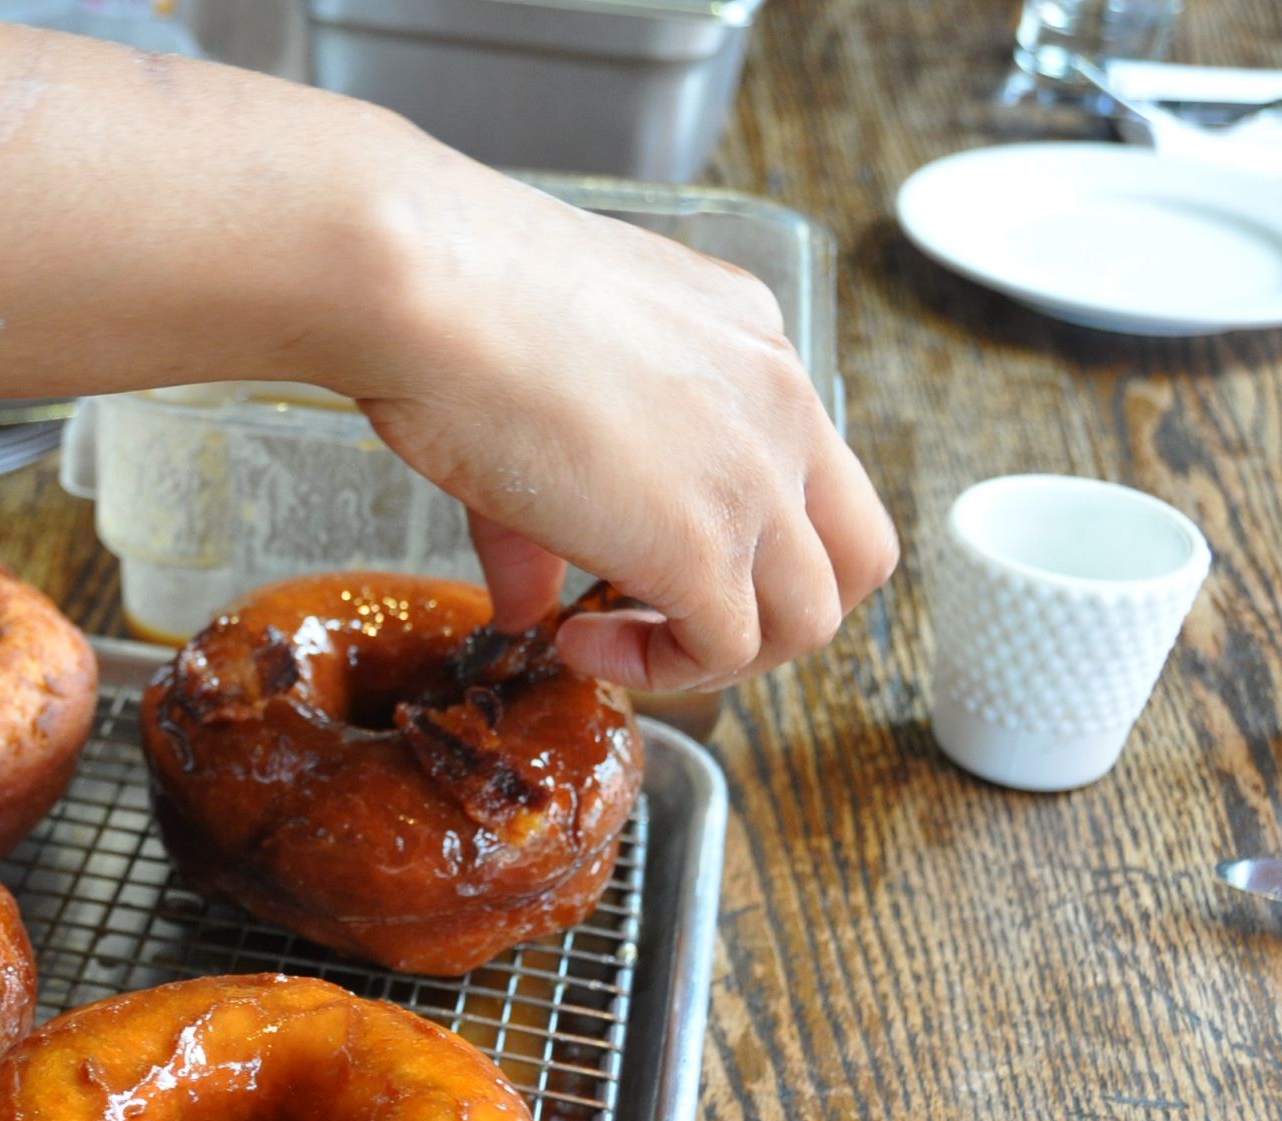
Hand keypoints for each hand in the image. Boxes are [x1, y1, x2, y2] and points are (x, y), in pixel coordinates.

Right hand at [350, 162, 895, 690]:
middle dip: (778, 612)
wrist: (426, 288)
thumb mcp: (535, 388)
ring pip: (811, 617)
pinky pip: (724, 651)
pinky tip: (580, 644)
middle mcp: (776, 401)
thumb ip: (548, 510)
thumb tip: (527, 601)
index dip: (742, 535)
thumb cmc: (451, 303)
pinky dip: (659, 671)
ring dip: (720, 655)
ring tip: (616, 641)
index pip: (802, 464)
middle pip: (855, 551)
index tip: (648, 553)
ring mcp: (756, 474)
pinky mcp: (704, 545)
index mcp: (745, 340)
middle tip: (679, 625)